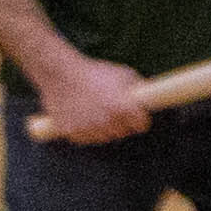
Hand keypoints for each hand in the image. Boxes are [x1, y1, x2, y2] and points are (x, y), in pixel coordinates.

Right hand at [28, 43, 154, 146]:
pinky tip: (84, 117)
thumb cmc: (93, 72)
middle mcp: (107, 121)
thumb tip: (150, 96)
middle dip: (122, 124)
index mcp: (123, 108)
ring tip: (97, 112)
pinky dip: (86, 132)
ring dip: (104, 129)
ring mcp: (88, 128)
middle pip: (123, 133)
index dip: (140, 120)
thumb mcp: (123, 74)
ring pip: (104, 137)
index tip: (137, 117)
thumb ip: (138, 87)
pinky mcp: (72, 132)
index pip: (141, 125)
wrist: (60, 74)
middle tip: (114, 112)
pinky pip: (85, 138)